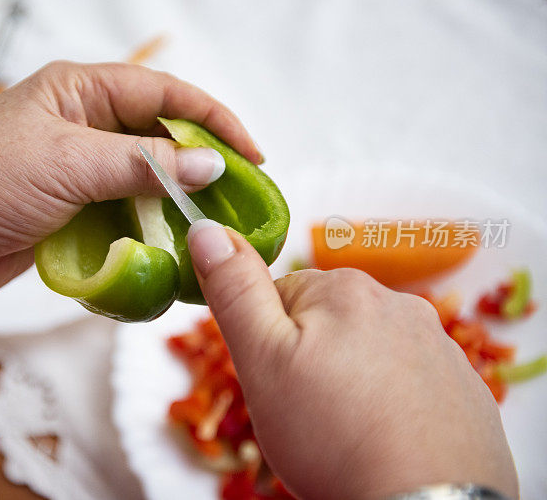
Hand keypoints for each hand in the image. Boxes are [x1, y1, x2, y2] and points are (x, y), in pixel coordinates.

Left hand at [0, 61, 259, 298]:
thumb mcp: (69, 163)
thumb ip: (143, 164)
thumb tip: (208, 164)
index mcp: (79, 90)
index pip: (163, 92)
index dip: (211, 119)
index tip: (249, 152)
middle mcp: (82, 123)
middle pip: (159, 135)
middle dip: (199, 162)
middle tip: (239, 194)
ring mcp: (77, 168)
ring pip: (144, 177)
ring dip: (176, 199)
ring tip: (213, 223)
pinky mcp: (71, 207)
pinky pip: (123, 210)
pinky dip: (148, 225)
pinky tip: (172, 243)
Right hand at [186, 221, 517, 498]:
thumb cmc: (335, 436)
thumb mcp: (262, 360)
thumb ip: (235, 290)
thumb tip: (207, 229)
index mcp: (343, 289)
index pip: (281, 298)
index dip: (268, 346)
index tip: (279, 384)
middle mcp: (397, 304)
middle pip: (325, 325)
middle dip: (309, 362)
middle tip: (307, 412)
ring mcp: (436, 345)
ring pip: (365, 354)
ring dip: (349, 383)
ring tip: (345, 432)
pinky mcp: (459, 386)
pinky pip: (406, 382)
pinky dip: (389, 404)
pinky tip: (383, 438)